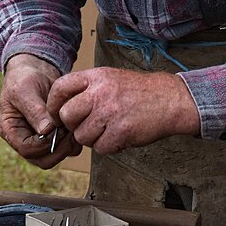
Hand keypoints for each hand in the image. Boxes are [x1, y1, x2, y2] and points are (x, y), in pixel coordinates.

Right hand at [0, 54, 82, 168]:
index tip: (56, 128)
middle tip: (69, 133)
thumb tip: (46, 131)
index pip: (26, 150)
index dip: (43, 144)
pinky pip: (65, 150)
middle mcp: (24, 141)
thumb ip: (35, 111)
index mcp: (10, 131)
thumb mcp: (25, 90)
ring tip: (73, 129)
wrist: (36, 71)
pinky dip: (73, 142)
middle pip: (42, 161)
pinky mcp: (54, 138)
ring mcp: (39, 142)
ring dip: (67, 147)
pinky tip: (76, 126)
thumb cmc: (24, 78)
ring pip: (55, 158)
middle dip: (58, 150)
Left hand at [46, 68, 199, 154]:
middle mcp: (99, 94)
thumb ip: (87, 90)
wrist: (172, 100)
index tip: (57, 114)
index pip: (60, 88)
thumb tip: (62, 109)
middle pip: (66, 116)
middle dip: (74, 125)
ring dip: (93, 138)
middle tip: (89, 125)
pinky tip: (120, 136)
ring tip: (109, 129)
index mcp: (96, 77)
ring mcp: (109, 113)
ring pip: (82, 136)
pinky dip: (108, 146)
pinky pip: (100, 148)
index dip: (53, 105)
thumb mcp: (111, 79)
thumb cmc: (140, 92)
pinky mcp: (120, 132)